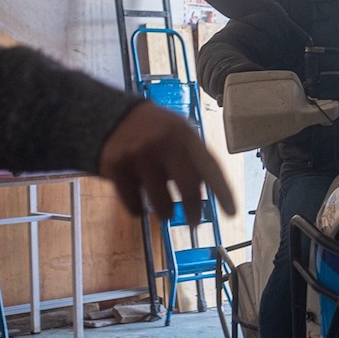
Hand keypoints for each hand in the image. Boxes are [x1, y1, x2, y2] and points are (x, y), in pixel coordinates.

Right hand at [98, 101, 235, 224]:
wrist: (107, 114)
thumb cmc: (152, 130)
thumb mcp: (177, 132)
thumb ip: (193, 156)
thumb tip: (208, 191)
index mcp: (184, 134)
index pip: (210, 167)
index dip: (223, 192)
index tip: (231, 213)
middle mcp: (163, 143)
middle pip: (188, 189)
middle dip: (193, 212)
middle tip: (194, 223)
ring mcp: (139, 155)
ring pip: (161, 203)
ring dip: (165, 212)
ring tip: (165, 211)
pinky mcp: (116, 167)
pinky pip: (134, 204)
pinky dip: (138, 210)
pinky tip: (140, 203)